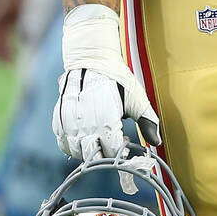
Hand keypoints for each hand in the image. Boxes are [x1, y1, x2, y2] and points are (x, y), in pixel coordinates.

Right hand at [53, 4, 159, 162]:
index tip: (126, 145)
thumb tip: (157, 142)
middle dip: (106, 155)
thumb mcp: (137, 97)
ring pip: (78, 153)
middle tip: (113, 143)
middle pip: (94, 157)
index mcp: (106, 121)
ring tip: (100, 138)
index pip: (113, 153)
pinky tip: (84, 137)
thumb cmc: (117, 79)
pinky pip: (63, 143)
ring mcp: (69, 123)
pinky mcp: (59, 119)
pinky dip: (73, 146)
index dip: (121, 153)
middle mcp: (85, 126)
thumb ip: (148, 121)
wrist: (91, 58)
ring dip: (89, 152)